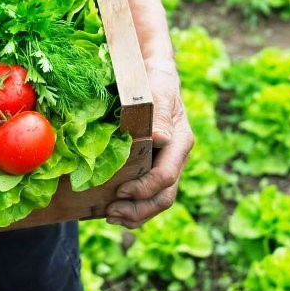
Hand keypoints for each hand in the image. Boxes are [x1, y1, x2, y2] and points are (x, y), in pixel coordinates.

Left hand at [106, 63, 191, 228]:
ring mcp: (163, 164)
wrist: (150, 74)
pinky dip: (131, 206)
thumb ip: (160, 115)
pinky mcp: (150, 166)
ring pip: (155, 200)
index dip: (144, 189)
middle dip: (138, 210)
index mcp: (180, 143)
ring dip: (134, 214)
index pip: (166, 177)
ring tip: (110, 216)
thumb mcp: (158, 91)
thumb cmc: (154, 80)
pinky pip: (145, 194)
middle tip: (111, 213)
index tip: (120, 191)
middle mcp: (174, 158)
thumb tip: (160, 139)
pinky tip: (109, 209)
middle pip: (163, 197)